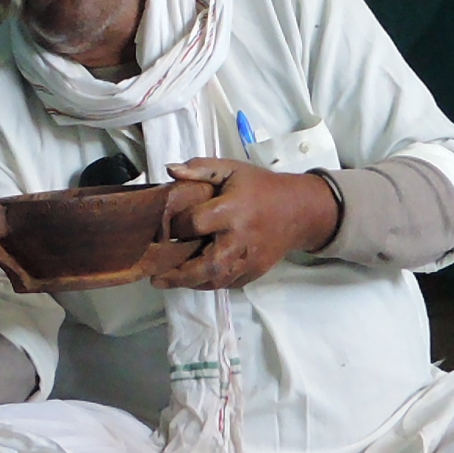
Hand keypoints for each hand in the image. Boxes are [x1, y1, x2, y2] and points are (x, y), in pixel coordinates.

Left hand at [156, 158, 340, 289]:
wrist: (298, 210)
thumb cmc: (260, 187)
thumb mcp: (231, 169)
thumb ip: (200, 168)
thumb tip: (170, 169)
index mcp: (233, 209)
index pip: (196, 223)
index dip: (176, 226)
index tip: (162, 228)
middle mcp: (241, 238)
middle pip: (208, 265)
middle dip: (179, 275)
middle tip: (155, 277)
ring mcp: (250, 258)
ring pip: (217, 280)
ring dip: (190, 283)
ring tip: (167, 280)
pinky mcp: (255, 271)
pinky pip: (229, 283)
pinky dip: (209, 283)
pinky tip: (193, 278)